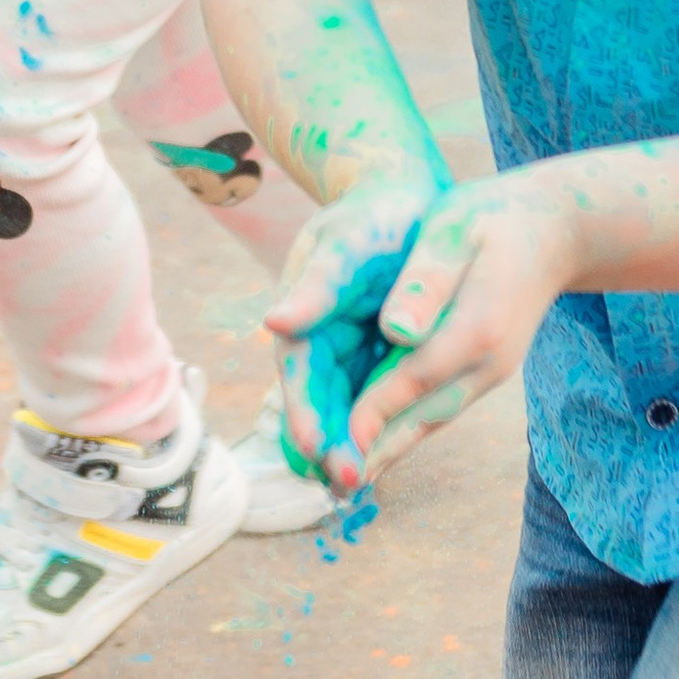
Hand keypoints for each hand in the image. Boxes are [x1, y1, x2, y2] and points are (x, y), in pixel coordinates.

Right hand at [264, 173, 445, 492]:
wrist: (403, 194)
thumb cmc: (373, 213)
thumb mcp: (345, 244)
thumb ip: (316, 287)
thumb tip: (275, 323)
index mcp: (304, 320)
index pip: (301, 381)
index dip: (307, 418)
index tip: (318, 454)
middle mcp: (321, 342)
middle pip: (320, 404)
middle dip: (330, 446)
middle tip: (348, 484)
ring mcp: (350, 350)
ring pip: (347, 407)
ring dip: (352, 444)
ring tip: (363, 483)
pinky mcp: (379, 352)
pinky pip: (376, 394)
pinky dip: (378, 422)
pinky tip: (391, 452)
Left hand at [320, 168, 585, 463]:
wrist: (554, 230)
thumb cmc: (493, 218)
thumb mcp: (455, 229)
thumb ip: (426, 280)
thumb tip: (395, 329)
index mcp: (478, 324)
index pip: (415, 376)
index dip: (373, 411)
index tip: (335, 443)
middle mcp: (488, 360)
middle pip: (423, 415)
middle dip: (374, 451)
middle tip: (329, 486)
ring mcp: (490, 372)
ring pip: (430, 420)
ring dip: (387, 451)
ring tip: (341, 481)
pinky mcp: (484, 373)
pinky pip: (437, 410)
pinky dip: (403, 433)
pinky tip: (374, 449)